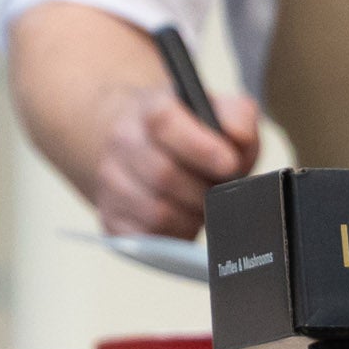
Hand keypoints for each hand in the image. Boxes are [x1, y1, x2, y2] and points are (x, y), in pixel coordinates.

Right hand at [91, 81, 262, 238]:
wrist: (141, 144)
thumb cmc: (190, 135)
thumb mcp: (217, 114)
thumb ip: (237, 117)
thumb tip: (238, 138)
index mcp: (149, 108)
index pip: (164, 122)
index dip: (199, 146)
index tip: (229, 164)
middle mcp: (122, 141)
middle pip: (163, 174)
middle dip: (203, 191)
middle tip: (219, 190)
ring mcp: (110, 180)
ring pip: (156, 213)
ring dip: (191, 216)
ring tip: (202, 205)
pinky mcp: (110, 216)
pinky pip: (148, 239)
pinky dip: (175, 236)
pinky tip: (183, 219)